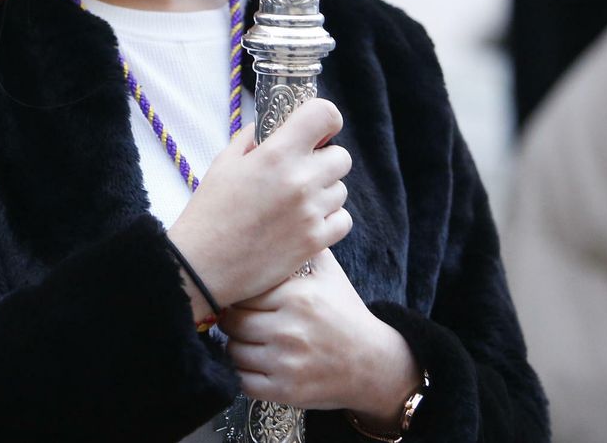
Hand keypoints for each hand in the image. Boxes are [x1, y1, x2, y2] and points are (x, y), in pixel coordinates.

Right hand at [167, 99, 351, 310]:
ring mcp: (311, 212)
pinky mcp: (315, 241)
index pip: (325, 115)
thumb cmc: (208, 212)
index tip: (317, 130)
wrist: (203, 265)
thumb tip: (268, 127)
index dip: (325, 119)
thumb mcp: (224, 164)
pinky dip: (330, 219)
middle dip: (324, 160)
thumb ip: (250, 139)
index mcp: (276, 153)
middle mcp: (300, 180)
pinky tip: (306, 222)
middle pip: (341, 156)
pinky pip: (343, 220)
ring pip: (341, 189)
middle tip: (301, 171)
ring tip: (297, 202)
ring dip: (325, 191)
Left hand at [221, 252, 420, 420]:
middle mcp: (289, 329)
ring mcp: (286, 363)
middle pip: (232, 321)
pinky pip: (241, 381)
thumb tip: (280, 215)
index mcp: (297, 297)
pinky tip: (253, 363)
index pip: (243, 291)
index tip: (239, 293)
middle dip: (232, 319)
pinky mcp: (285, 391)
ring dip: (236, 346)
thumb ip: (305, 245)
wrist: (374, 364)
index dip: (238, 292)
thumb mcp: (330, 274)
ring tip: (248, 340)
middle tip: (240, 318)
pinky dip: (241, 374)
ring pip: (233, 351)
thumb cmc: (346, 314)